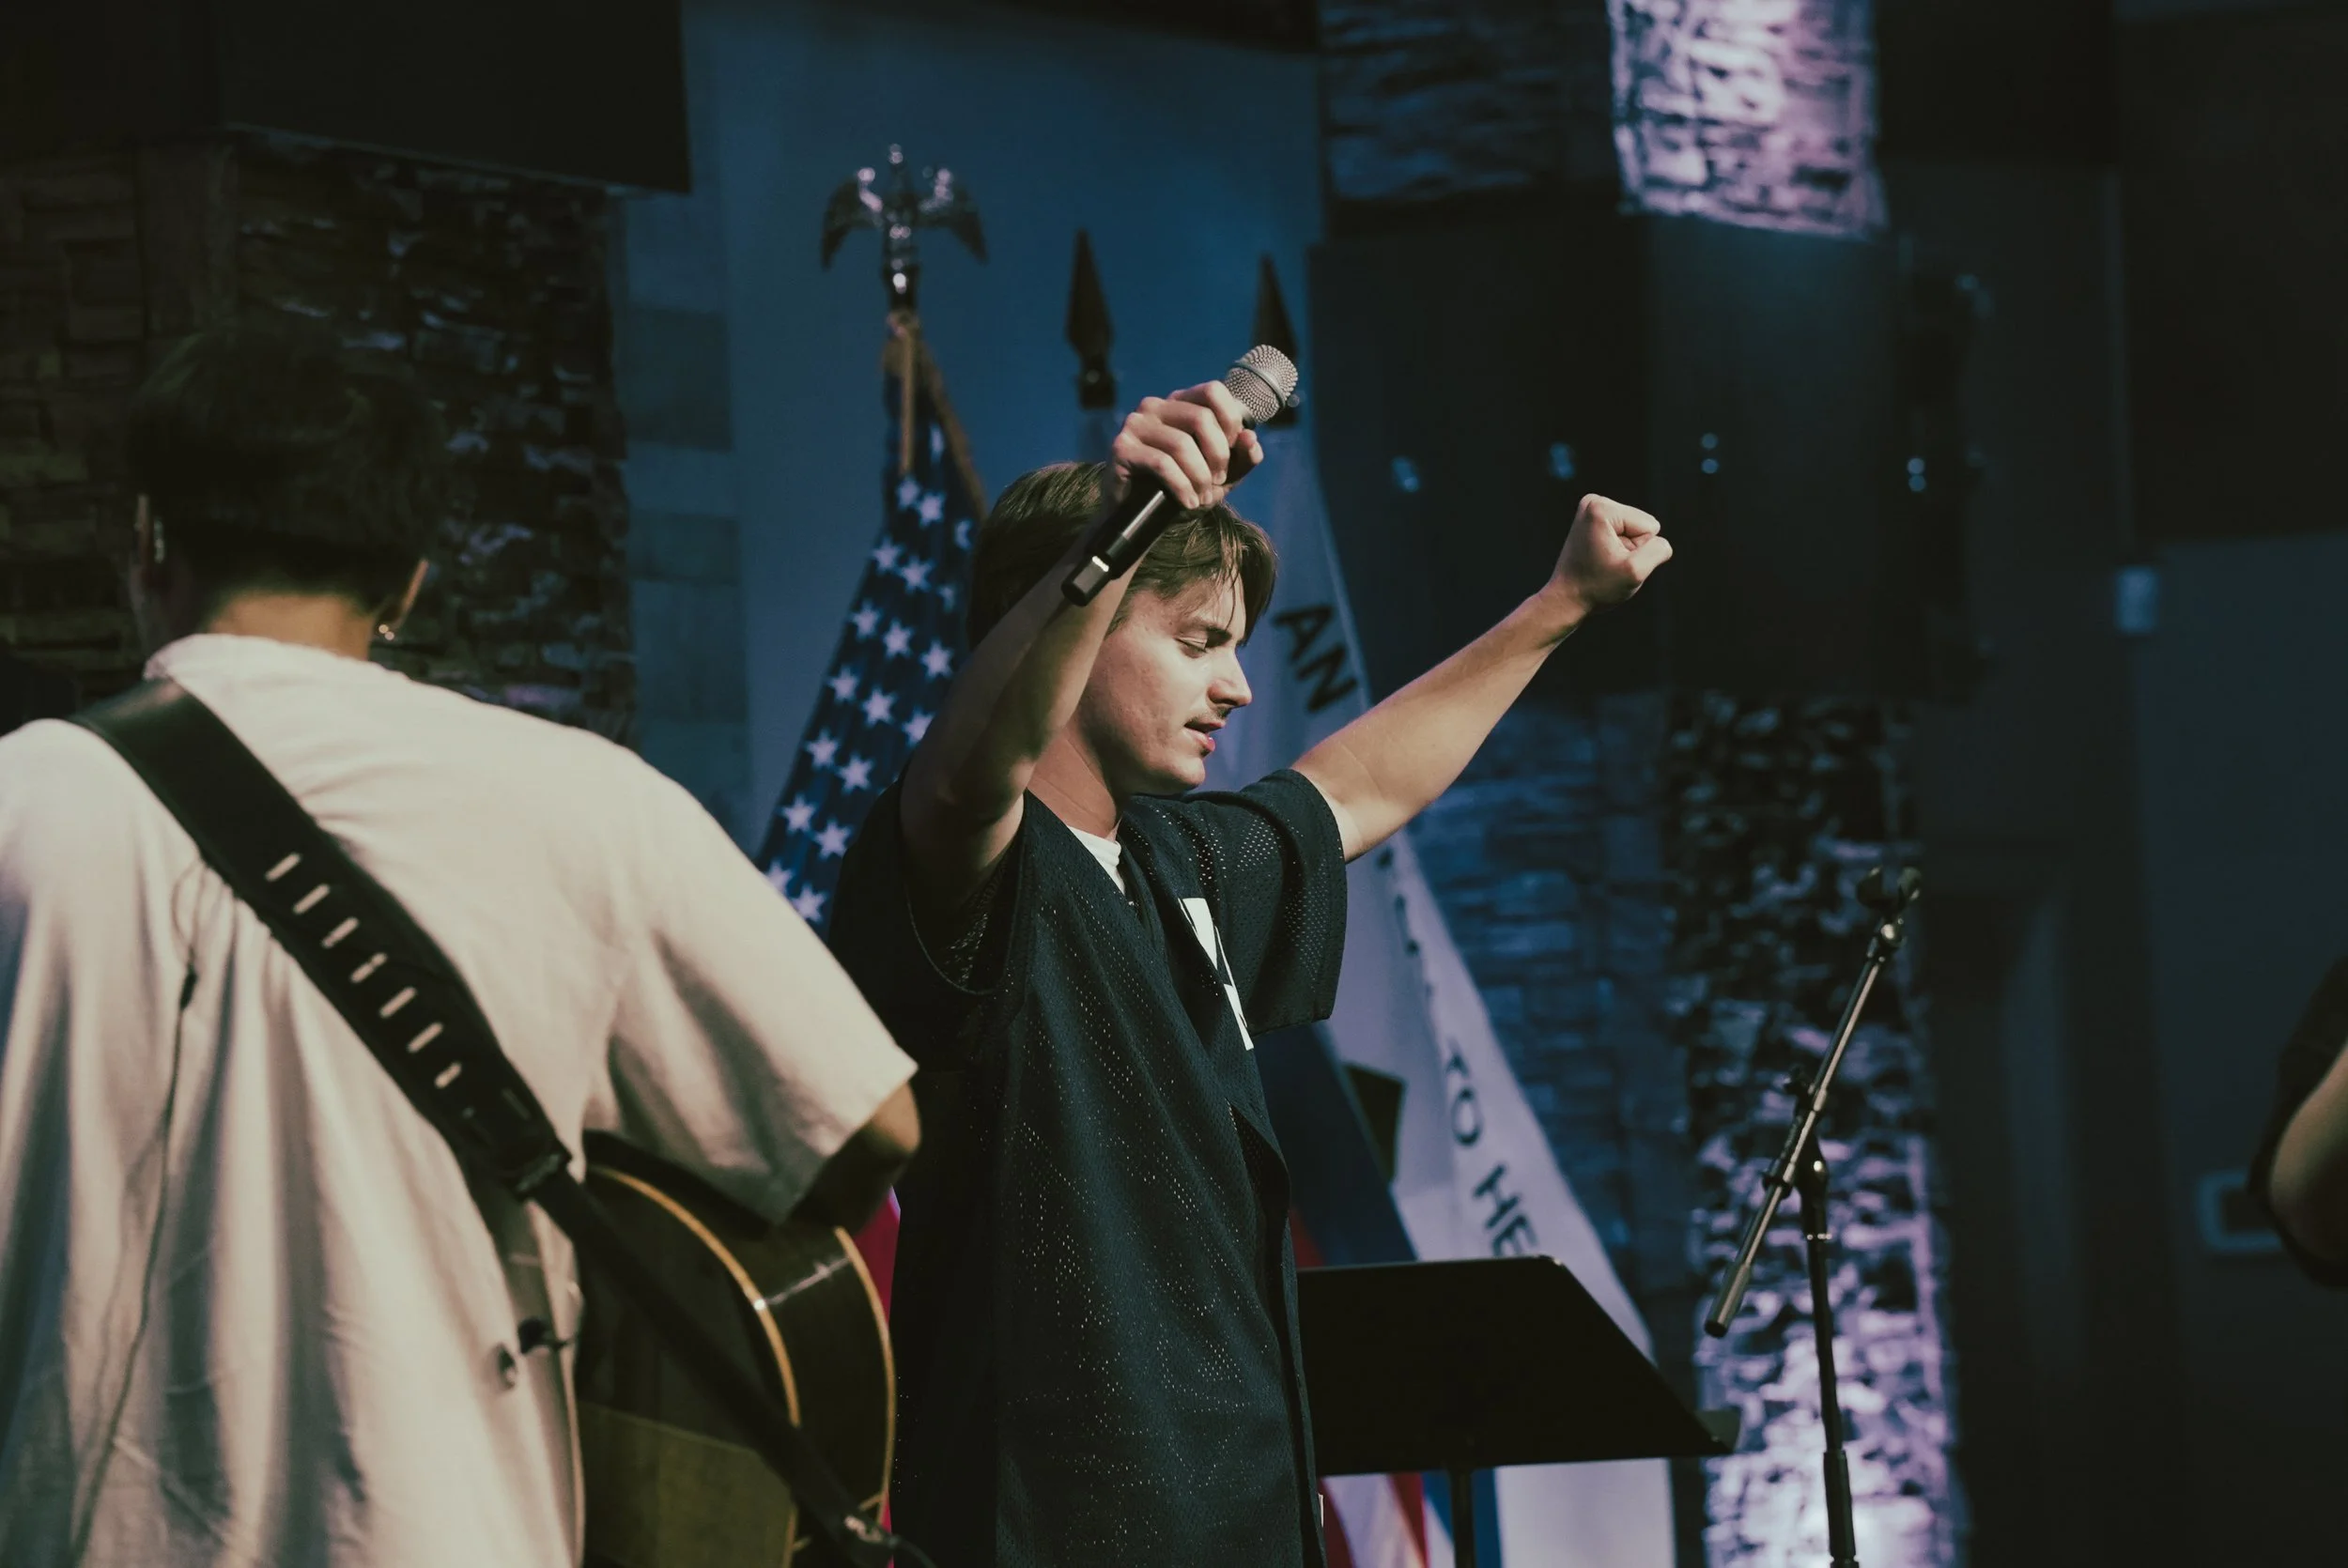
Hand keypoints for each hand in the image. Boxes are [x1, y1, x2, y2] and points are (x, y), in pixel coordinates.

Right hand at [1107, 382, 1263, 510]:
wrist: (1141, 517)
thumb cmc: (1182, 488)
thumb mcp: (1221, 475)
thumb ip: (1241, 458)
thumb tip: (1250, 438)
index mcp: (1180, 403)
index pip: (1213, 390)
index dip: (1230, 420)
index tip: (1233, 451)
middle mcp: (1156, 406)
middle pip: (1201, 418)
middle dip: (1218, 456)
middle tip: (1218, 482)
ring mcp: (1136, 424)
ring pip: (1181, 443)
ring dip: (1200, 477)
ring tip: (1203, 498)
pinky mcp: (1122, 447)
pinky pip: (1161, 463)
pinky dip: (1182, 486)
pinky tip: (1188, 502)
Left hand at [1547, 493, 1671, 618]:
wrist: (1566, 600)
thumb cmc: (1597, 588)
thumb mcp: (1634, 572)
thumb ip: (1658, 551)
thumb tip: (1662, 542)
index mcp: (1602, 508)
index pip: (1650, 526)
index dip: (1637, 550)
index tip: (1612, 562)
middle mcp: (1594, 502)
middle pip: (1643, 525)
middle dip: (1631, 549)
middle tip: (1608, 564)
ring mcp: (1592, 510)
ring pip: (1635, 531)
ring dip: (1625, 551)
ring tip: (1603, 562)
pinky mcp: (1594, 520)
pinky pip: (1625, 534)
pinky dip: (1617, 550)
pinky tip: (1600, 559)